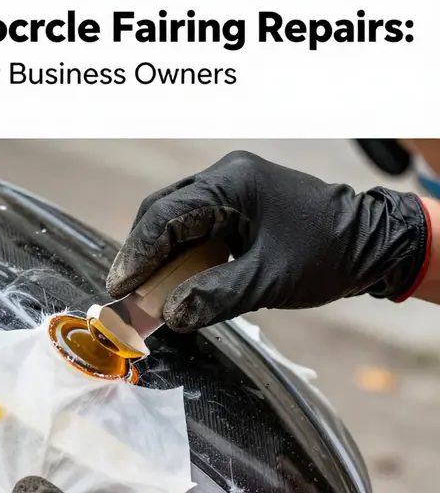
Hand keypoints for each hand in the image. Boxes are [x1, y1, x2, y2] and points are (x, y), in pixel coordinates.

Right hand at [106, 151, 430, 331]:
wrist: (371, 244)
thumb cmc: (326, 255)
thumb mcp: (267, 280)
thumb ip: (214, 296)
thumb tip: (169, 315)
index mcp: (233, 183)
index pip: (167, 214)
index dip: (138, 251)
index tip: (121, 284)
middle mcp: (226, 177)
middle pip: (163, 211)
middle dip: (141, 251)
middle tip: (125, 289)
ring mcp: (231, 188)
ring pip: (174, 218)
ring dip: (158, 253)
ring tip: (143, 288)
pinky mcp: (236, 206)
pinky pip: (194, 226)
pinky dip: (178, 253)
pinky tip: (171, 277)